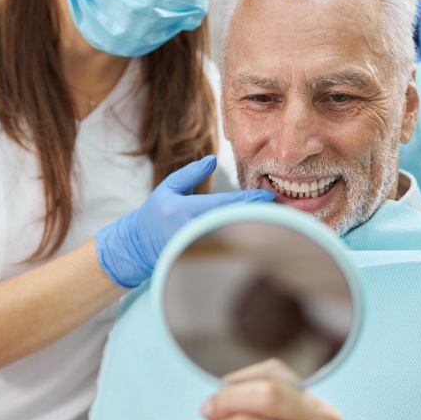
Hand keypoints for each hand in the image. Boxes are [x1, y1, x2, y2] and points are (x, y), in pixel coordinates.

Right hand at [96, 156, 274, 287]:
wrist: (139, 246)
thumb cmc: (155, 213)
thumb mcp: (169, 187)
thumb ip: (191, 173)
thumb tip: (213, 159)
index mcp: (184, 210)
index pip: (223, 205)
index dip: (248, 201)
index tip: (268, 196)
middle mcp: (192, 231)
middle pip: (233, 223)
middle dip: (257, 217)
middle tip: (281, 210)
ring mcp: (197, 248)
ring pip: (232, 238)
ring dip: (253, 230)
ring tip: (275, 221)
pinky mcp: (200, 259)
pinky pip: (226, 249)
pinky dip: (243, 241)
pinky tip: (258, 235)